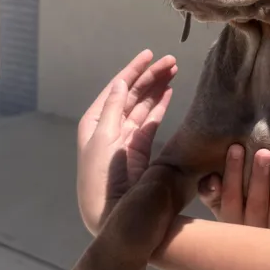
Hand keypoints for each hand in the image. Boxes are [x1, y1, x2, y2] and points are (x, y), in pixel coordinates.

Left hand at [77, 49, 176, 233]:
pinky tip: (168, 92)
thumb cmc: (101, 178)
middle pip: (132, 94)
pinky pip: (151, 121)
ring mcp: (127, 138)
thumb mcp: (102, 140)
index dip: (132, 71)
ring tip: (174, 70)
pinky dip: (159, 106)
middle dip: (150, 76)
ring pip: (144, 105)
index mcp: (95, 122)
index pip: (116, 89)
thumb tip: (121, 82)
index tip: (148, 54)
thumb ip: (112, 110)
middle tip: (171, 61)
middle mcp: (110, 127)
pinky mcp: (141, 149)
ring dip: (157, 87)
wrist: (113, 215)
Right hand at [198, 146, 269, 229]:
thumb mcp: (219, 207)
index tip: (236, 148)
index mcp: (230, 220)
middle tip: (263, 153)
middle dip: (258, 177)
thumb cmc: (237, 216)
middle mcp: (250, 230)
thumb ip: (211, 193)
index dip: (232, 173)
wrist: (257, 251)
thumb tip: (212, 179)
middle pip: (254, 204)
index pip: (229, 196)